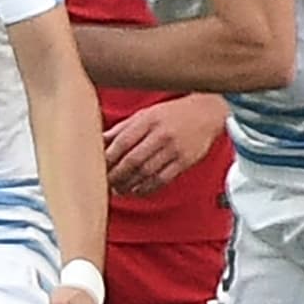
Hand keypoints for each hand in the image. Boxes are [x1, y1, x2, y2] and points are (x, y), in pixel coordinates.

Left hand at [105, 95, 226, 195]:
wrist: (207, 112)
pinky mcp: (185, 161)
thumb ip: (122, 128)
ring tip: (119, 189)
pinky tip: (137, 190)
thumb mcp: (145, 114)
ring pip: (147, 172)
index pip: (123, 142)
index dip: (108, 158)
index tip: (97, 167)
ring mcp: (174, 149)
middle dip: (117, 175)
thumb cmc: (171, 114)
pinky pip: (163, 179)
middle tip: (106, 183)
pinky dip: (147, 188)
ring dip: (130, 184)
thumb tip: (98, 140)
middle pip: (133, 160)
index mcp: (148, 120)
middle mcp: (161, 134)